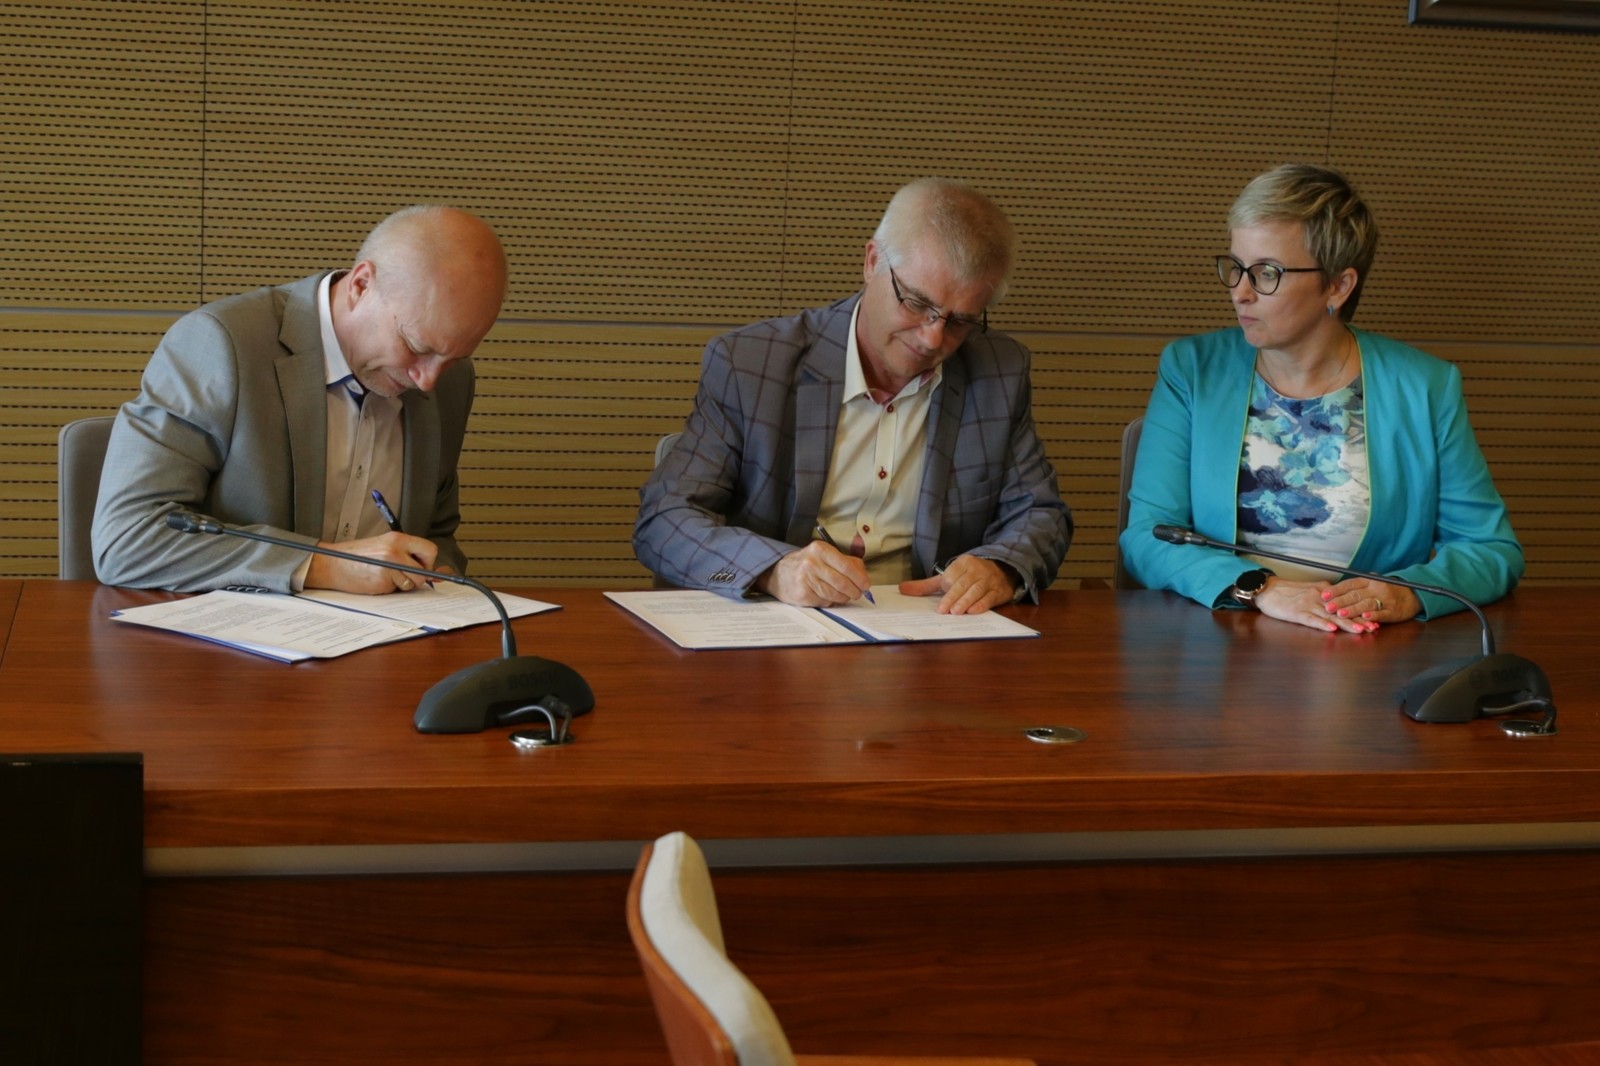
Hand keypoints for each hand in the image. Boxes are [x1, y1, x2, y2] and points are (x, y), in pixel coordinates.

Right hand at [304, 532, 441, 594]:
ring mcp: (389, 567)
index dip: (428, 561)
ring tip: (384, 575)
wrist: (332, 563)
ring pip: (412, 583)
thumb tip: (439, 572)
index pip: (430, 550)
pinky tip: (376, 580)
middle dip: (418, 577)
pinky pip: (397, 590)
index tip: (420, 565)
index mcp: (398, 538)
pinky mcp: (382, 581)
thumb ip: (408, 555)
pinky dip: (390, 588)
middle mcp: (395, 550)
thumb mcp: (385, 547)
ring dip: (402, 584)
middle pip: (424, 571)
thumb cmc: (360, 557)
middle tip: (404, 574)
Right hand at [756, 541, 870, 606]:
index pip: (846, 566)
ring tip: (843, 596)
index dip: (859, 578)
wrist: (776, 573)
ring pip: (835, 594)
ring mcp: (806, 579)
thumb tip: (863, 576)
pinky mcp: (802, 594)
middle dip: (854, 591)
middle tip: (857, 593)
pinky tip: (827, 597)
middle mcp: (812, 563)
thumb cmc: (805, 564)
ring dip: (843, 598)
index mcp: (820, 549)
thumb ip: (845, 561)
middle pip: (842, 582)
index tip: (866, 585)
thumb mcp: (823, 555)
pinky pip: (824, 602)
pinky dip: (830, 602)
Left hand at [899, 555, 1017, 614]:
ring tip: (956, 612)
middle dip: (952, 598)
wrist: (1001, 571)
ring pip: (976, 590)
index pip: (952, 576)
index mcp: (963, 563)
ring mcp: (988, 580)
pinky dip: (982, 604)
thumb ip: (926, 585)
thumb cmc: (968, 577)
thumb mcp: (948, 577)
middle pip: (962, 584)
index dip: (945, 589)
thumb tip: (902, 589)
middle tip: (943, 611)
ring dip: (966, 601)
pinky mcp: (998, 591)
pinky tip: (973, 611)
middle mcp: (976, 570)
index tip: (939, 605)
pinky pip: (990, 597)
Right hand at [1254, 577, 1372, 633]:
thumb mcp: (1309, 592)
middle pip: (1342, 610)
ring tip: (1360, 630)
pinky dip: (1322, 624)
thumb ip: (1325, 598)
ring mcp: (1307, 604)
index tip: (1374, 620)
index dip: (1361, 612)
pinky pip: (1311, 619)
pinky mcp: (1296, 613)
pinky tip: (1331, 629)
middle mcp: (1318, 596)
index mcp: (1323, 591)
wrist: (1266, 590)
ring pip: (1331, 615)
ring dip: (1346, 623)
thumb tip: (1340, 607)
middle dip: (1360, 619)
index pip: (1346, 603)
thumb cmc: (1286, 593)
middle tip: (1374, 627)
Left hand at [1320, 578, 1419, 627]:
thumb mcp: (1370, 584)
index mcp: (1368, 580)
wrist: (1412, 594)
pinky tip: (1365, 617)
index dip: (1336, 590)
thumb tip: (1331, 593)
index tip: (1323, 595)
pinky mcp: (1393, 611)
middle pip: (1356, 594)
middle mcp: (1376, 588)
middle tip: (1327, 607)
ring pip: (1367, 604)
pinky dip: (1374, 615)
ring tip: (1341, 614)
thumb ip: (1355, 588)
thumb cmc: (1385, 590)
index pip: (1349, 584)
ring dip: (1353, 609)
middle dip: (1340, 601)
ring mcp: (1385, 599)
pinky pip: (1383, 613)